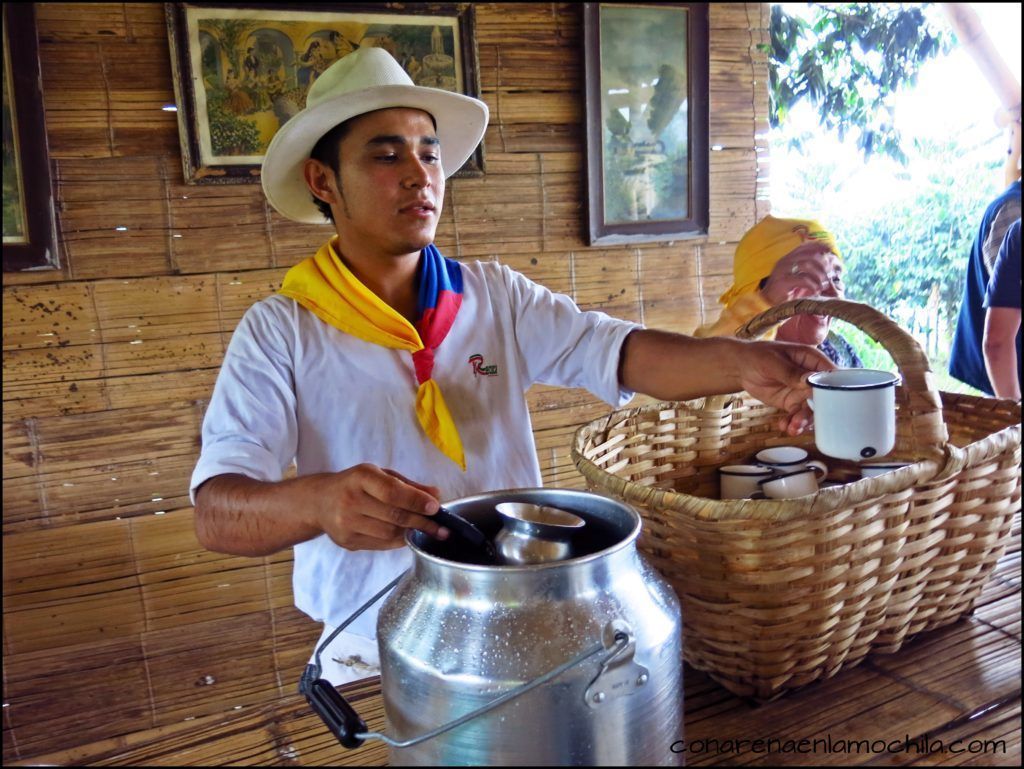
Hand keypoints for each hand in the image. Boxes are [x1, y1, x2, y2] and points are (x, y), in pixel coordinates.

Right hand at [303, 464, 445, 550]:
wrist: (319, 501)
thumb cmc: (355, 485)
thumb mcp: (379, 475)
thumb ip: (407, 485)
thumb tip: (435, 495)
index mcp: (360, 477)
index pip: (392, 492)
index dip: (416, 501)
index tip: (435, 507)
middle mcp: (350, 500)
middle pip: (393, 516)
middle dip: (421, 522)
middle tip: (441, 527)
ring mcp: (346, 524)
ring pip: (389, 533)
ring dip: (412, 532)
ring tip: (428, 531)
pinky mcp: (347, 541)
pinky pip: (381, 544)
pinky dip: (399, 540)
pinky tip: (409, 535)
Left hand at [737, 340, 835, 434]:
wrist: (741, 368)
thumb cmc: (758, 356)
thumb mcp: (772, 362)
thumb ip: (790, 372)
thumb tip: (809, 380)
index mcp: (812, 360)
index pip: (831, 375)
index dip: (835, 389)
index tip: (831, 405)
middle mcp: (812, 378)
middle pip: (824, 397)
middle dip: (817, 412)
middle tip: (803, 420)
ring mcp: (802, 392)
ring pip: (811, 410)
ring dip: (804, 421)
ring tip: (793, 427)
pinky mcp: (792, 403)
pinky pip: (797, 416)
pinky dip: (793, 423)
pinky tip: (784, 426)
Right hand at [761, 243, 841, 304]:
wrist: (766, 303)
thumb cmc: (784, 291)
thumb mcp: (795, 276)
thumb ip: (806, 269)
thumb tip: (826, 265)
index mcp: (787, 258)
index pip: (806, 246)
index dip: (819, 246)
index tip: (831, 251)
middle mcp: (784, 261)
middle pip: (810, 255)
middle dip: (824, 264)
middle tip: (830, 275)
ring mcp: (782, 271)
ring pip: (807, 265)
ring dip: (819, 275)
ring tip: (824, 284)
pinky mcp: (783, 282)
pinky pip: (803, 279)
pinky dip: (813, 285)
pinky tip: (816, 290)